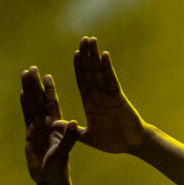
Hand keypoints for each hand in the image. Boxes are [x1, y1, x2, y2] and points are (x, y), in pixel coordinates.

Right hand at [20, 66, 79, 183]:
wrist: (50, 180)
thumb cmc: (59, 168)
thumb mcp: (64, 152)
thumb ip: (68, 138)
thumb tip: (74, 123)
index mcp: (57, 126)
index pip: (52, 103)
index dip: (49, 90)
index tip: (47, 76)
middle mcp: (48, 124)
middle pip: (40, 100)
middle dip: (36, 84)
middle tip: (32, 68)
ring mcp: (38, 128)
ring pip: (32, 105)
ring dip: (28, 90)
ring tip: (24, 75)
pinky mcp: (30, 135)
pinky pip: (26, 116)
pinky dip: (25, 105)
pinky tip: (22, 93)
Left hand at [74, 36, 147, 152]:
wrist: (132, 145)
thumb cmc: (112, 142)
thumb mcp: (87, 137)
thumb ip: (71, 130)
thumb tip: (52, 125)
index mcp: (91, 104)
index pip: (83, 82)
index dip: (79, 68)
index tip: (76, 54)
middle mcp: (99, 96)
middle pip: (91, 72)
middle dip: (87, 56)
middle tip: (83, 39)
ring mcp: (109, 95)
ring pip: (100, 72)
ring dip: (95, 56)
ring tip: (91, 40)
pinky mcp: (118, 98)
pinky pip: (111, 80)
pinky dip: (107, 68)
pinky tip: (104, 55)